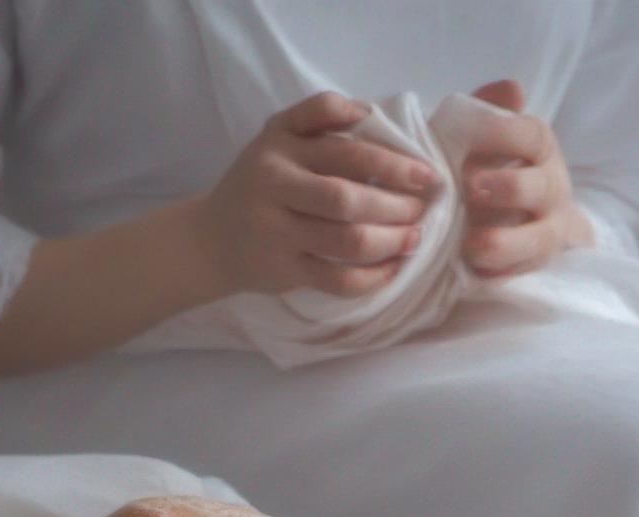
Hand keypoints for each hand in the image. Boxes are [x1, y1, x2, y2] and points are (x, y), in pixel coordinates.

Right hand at [198, 91, 437, 297]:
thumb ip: (318, 116)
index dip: (392, 164)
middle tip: (423, 209)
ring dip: (391, 241)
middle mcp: (276, 187)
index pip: (346, 152)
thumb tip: (369, 113)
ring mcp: (278, 233)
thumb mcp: (277, 135)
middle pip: (347, 198)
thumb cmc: (260, 183)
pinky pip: (337, 280)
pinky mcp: (284, 271)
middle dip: (396, 206)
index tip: (427, 175)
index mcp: (281, 148)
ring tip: (414, 238)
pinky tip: (393, 269)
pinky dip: (372, 278)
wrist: (211, 238)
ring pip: (346, 241)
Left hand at [462, 80, 593, 277]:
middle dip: (508, 188)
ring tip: (473, 245)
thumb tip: (511, 87)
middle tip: (472, 188)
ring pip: (537, 238)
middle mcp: (551, 188)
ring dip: (505, 242)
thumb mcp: (484, 137)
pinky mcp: (536, 264)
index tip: (470, 138)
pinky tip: (478, 274)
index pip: (531, 135)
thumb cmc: (489, 167)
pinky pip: (525, 273)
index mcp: (539, 149)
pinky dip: (503, 274)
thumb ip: (489, 111)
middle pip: (539, 187)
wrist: (517, 218)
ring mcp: (547, 230)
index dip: (504, 134)